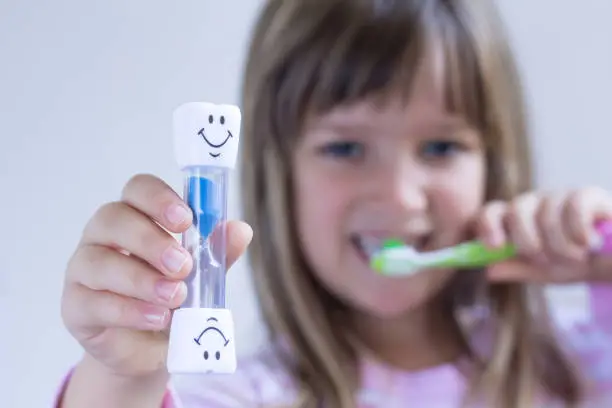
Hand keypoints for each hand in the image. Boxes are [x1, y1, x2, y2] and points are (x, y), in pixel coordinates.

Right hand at [61, 174, 251, 378]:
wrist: (151, 349)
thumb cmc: (173, 299)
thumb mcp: (201, 276)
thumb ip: (217, 253)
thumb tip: (241, 230)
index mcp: (135, 216)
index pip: (137, 189)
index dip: (159, 198)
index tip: (187, 220)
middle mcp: (103, 236)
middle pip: (113, 218)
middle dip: (151, 240)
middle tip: (183, 265)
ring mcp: (83, 270)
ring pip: (99, 261)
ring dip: (141, 279)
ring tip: (175, 297)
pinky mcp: (75, 307)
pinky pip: (93, 302)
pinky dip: (129, 311)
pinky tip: (157, 318)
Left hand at [475, 187, 611, 282]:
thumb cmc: (577, 264)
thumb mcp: (544, 273)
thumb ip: (516, 270)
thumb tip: (488, 270)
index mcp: (517, 221)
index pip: (490, 212)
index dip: (488, 226)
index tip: (496, 247)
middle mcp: (535, 203)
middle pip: (516, 210)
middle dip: (530, 242)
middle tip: (546, 260)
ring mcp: (560, 196)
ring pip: (547, 216)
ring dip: (562, 247)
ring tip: (576, 257)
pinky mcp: (587, 194)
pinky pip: (574, 207)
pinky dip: (580, 232)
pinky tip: (589, 243)